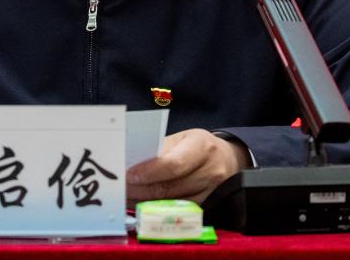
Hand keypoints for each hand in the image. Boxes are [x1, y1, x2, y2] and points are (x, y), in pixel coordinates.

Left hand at [126, 128, 250, 205]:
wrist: (229, 159)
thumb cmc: (199, 145)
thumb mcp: (182, 138)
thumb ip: (161, 149)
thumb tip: (132, 161)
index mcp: (202, 147)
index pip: (173, 164)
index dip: (149, 172)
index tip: (129, 175)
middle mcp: (211, 171)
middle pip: (170, 188)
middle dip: (140, 189)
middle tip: (120, 188)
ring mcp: (211, 192)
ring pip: (171, 203)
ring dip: (144, 201)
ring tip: (126, 196)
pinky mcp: (207, 207)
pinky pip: (177, 211)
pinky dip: (156, 208)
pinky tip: (142, 203)